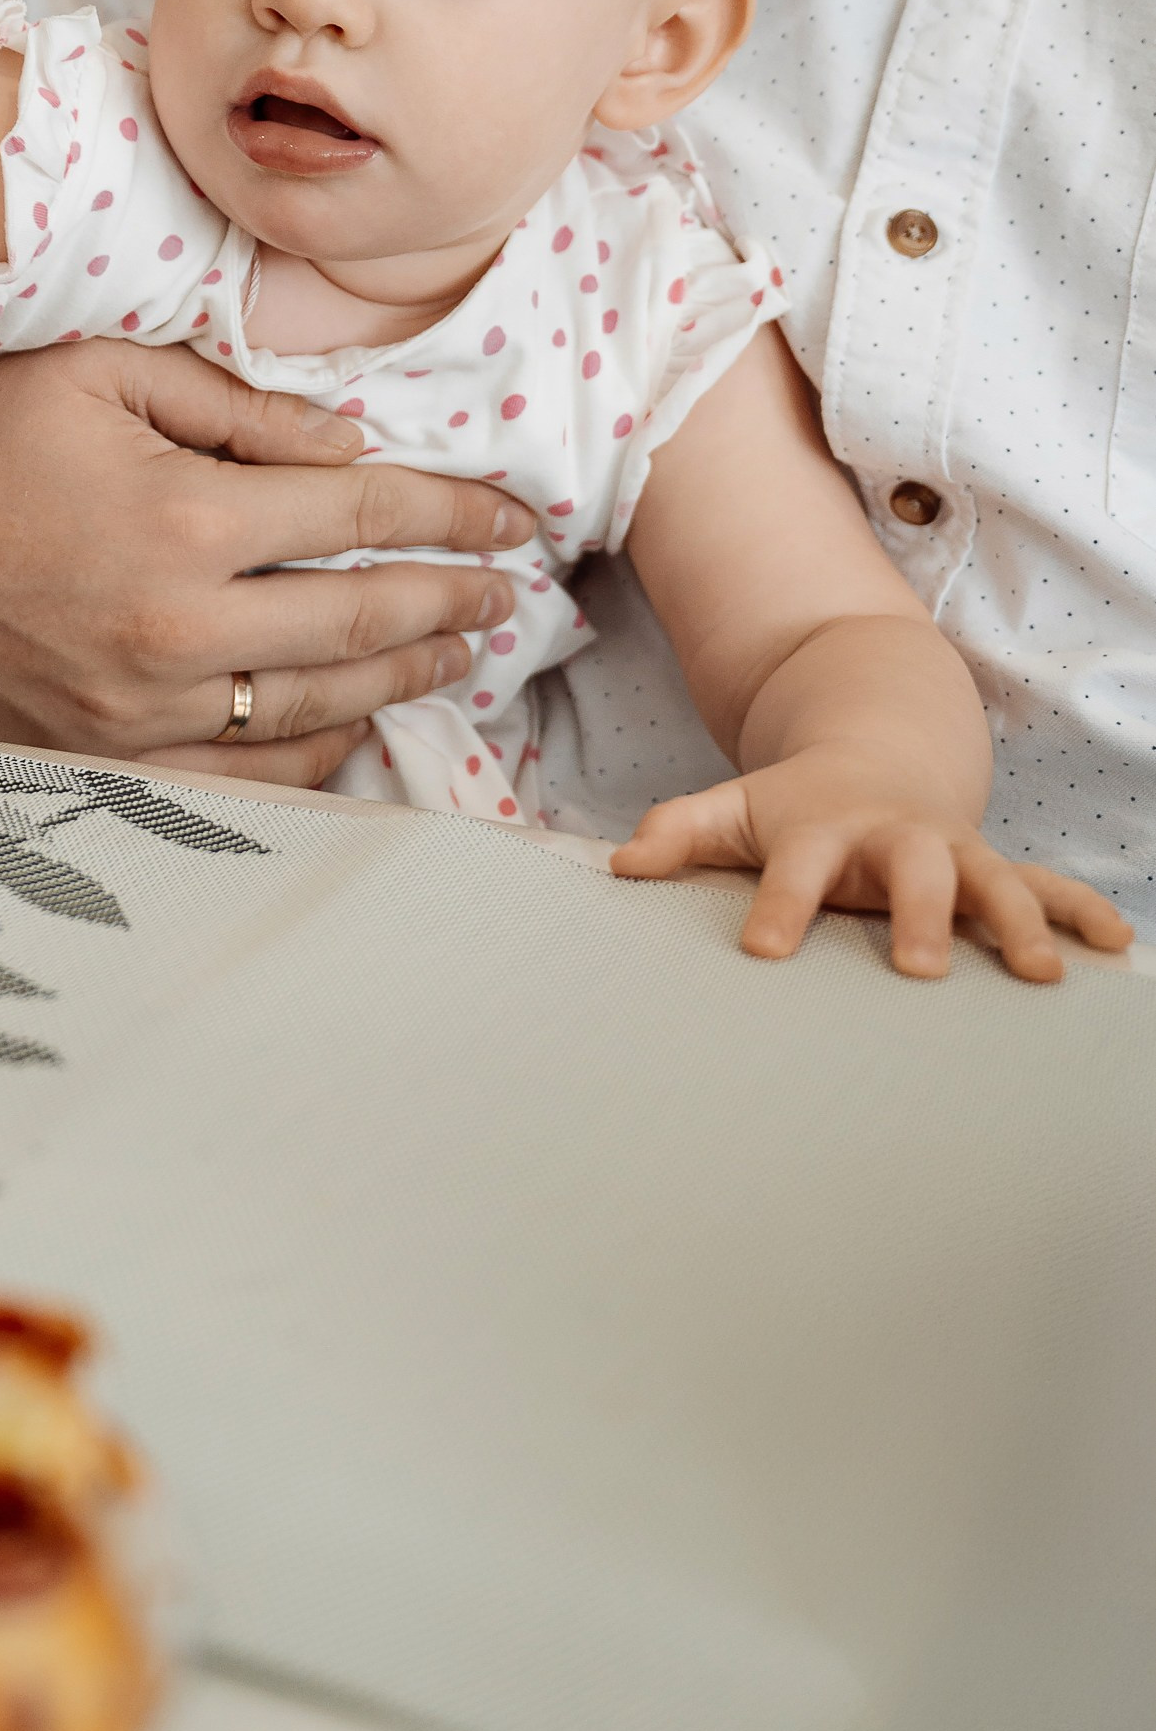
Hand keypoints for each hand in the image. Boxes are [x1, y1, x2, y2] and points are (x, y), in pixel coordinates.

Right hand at [0, 340, 531, 789]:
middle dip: (452, 598)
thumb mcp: (99, 373)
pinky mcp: (98, 754)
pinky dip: (315, 749)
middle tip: (511, 588)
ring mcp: (139, 708)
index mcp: (185, 518)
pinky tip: (356, 722)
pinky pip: (242, 769)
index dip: (453, 509)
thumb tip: (348, 441)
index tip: (513, 514)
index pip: (362, 509)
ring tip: (458, 650)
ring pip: (316, 702)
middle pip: (362, 617)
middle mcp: (176, 627)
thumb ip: (236, 407)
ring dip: (403, 676)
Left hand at [611, 751, 1134, 981]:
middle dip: (918, 915)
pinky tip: (1114, 948)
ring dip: (1018, 923)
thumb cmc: (797, 806)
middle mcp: (898, 841)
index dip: (777, 906)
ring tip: (1038, 972)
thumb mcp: (736, 809)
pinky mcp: (995, 868)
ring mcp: (954, 853)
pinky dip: (1080, 914)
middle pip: (913, 873)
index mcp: (826, 829)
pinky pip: (1048, 889)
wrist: (877, 757)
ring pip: (994, 882)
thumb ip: (682, 833)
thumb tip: (623, 864)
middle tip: (917, 966)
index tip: (760, 948)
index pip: (795, 870)